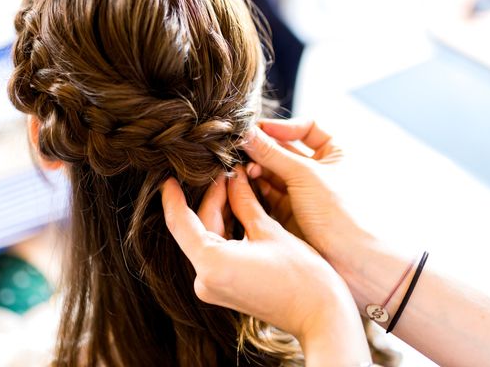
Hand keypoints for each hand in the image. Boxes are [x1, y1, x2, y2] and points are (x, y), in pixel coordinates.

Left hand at [161, 166, 369, 363]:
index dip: (173, 197)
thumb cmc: (302, 276)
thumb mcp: (269, 230)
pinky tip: (236, 209)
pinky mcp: (223, 290)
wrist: (321, 317)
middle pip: (196, 228)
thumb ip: (243, 201)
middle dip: (211, 198)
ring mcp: (212, 288)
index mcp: (211, 264)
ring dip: (218, 212)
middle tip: (227, 171)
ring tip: (233, 184)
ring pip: (205, 239)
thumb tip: (233, 177)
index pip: (180, 223)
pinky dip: (223, 230)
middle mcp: (204, 280)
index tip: (169, 177)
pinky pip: (214, 252)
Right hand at [243, 118, 368, 262]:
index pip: (307, 127)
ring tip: (242, 170)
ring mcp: (303, 191)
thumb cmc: (340, 212)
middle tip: (242, 149)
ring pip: (273, 171)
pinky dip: (255, 186)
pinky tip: (243, 183)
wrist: (350, 260)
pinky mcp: (289, 211)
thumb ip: (272, 153)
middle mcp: (319, 170)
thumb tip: (246, 132)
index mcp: (336, 153)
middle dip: (263, 150)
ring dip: (257, 168)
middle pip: (284, 149)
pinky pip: (267, 192)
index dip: (284, 127)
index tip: (260, 129)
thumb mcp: (304, 175)